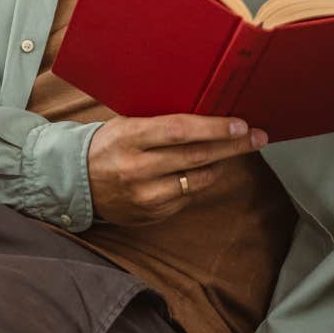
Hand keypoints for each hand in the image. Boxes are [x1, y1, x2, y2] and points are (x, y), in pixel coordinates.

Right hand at [87, 114, 267, 224]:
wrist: (76, 182)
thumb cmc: (107, 145)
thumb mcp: (126, 125)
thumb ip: (161, 125)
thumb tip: (208, 117)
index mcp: (130, 138)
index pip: (180, 131)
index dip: (214, 128)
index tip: (240, 125)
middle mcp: (138, 169)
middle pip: (197, 157)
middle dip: (232, 146)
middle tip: (257, 138)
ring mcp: (145, 196)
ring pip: (197, 181)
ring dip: (219, 165)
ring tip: (229, 153)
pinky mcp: (150, 214)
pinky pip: (187, 198)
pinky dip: (198, 183)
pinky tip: (200, 172)